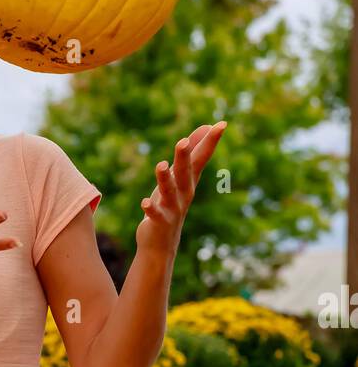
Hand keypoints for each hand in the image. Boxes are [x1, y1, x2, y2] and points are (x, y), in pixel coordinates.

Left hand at [136, 121, 226, 258]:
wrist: (162, 243)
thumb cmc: (171, 204)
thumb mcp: (181, 177)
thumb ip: (192, 153)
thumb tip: (206, 127)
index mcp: (189, 181)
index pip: (201, 158)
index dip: (211, 141)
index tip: (222, 124)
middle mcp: (184, 193)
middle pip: (185, 172)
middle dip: (184, 157)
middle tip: (182, 142)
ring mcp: (173, 208)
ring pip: (169, 191)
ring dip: (165, 179)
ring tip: (160, 165)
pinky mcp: (159, 222)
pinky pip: (155, 214)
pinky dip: (151, 208)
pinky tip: (145, 202)